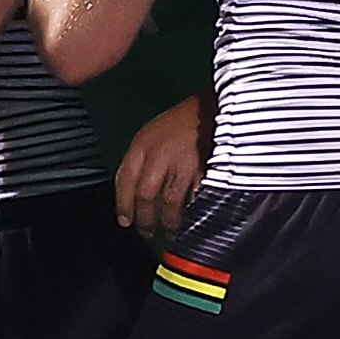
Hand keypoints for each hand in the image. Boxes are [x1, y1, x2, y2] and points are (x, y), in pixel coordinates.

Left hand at [115, 94, 207, 242]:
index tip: (124, 220)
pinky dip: (191, 211)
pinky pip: (194, 198)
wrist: (216, 106)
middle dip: (144, 218)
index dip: (123, 204)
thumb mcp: (155, 132)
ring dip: (168, 221)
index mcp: (143, 143)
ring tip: (170, 231)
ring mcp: (182, 164)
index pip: (124, 179)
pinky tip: (192, 218)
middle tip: (146, 232)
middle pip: (145, 195)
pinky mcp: (205, 171)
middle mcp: (158, 154)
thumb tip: (136, 189)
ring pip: (169, 202)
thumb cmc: (186, 119)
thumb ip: (144, 158)